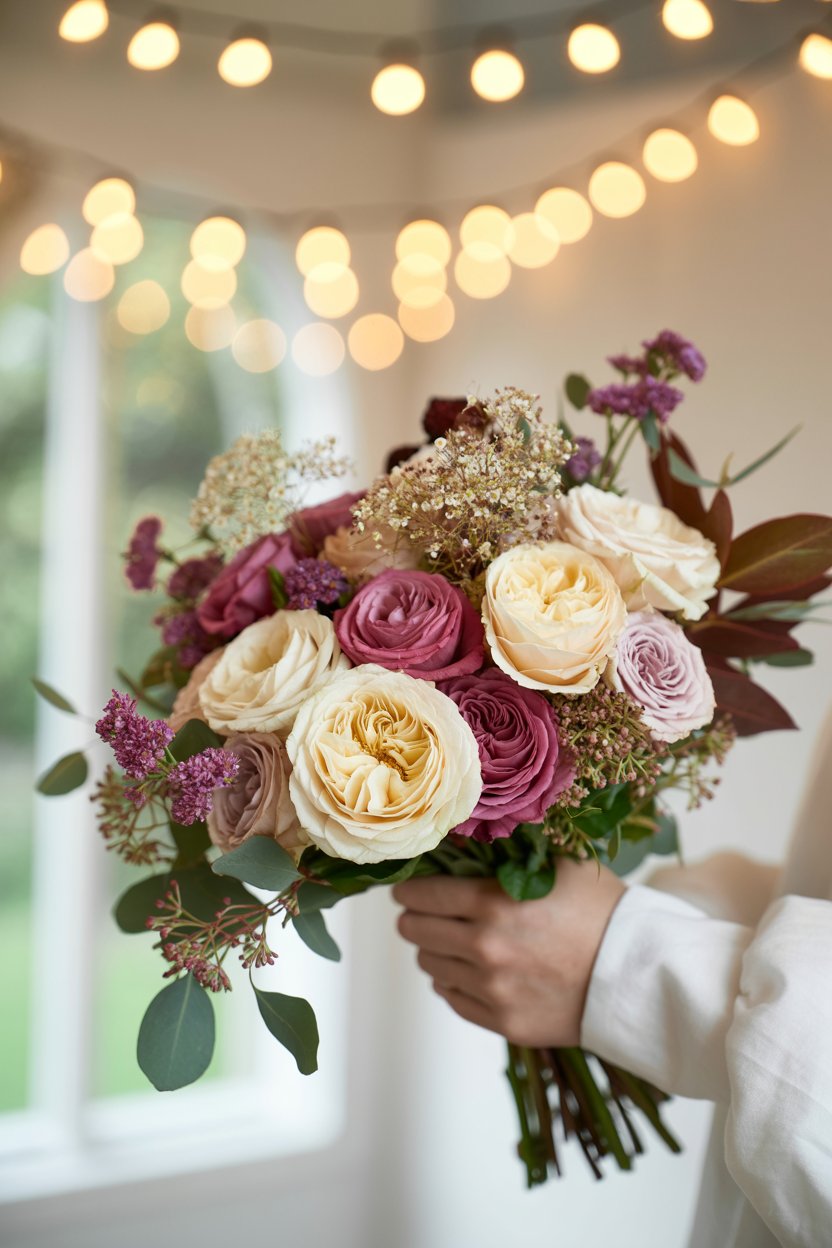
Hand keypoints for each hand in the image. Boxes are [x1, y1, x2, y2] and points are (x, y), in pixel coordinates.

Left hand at [393, 862, 624, 1046]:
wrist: (640, 975)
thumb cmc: (602, 911)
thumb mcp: (557, 865)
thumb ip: (508, 855)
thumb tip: (461, 843)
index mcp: (492, 903)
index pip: (420, 895)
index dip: (408, 890)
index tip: (408, 889)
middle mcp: (484, 947)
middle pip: (414, 931)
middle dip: (415, 918)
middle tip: (423, 913)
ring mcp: (492, 989)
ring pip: (430, 966)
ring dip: (435, 950)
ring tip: (454, 941)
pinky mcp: (503, 1021)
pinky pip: (454, 998)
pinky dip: (455, 982)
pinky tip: (472, 970)